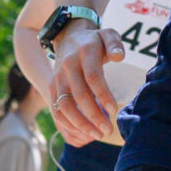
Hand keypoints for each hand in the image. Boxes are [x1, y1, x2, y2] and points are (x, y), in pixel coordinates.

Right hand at [48, 24, 125, 147]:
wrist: (68, 38)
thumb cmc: (94, 41)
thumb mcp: (107, 35)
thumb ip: (114, 43)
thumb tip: (119, 57)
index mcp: (84, 53)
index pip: (92, 78)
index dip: (103, 95)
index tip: (114, 111)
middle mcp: (67, 67)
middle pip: (78, 96)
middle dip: (93, 116)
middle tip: (107, 130)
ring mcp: (57, 78)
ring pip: (64, 106)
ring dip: (80, 124)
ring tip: (97, 135)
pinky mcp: (51, 88)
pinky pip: (56, 110)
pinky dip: (68, 124)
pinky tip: (83, 133)